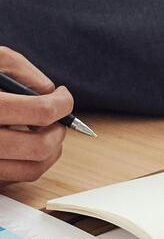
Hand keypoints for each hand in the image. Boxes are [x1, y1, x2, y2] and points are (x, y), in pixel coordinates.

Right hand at [0, 47, 70, 186]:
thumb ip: (24, 73)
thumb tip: (51, 95)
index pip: (42, 111)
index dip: (63, 103)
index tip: (62, 97)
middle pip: (40, 146)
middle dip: (59, 130)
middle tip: (56, 118)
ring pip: (31, 169)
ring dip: (49, 151)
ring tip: (43, 132)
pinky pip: (12, 178)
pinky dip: (26, 163)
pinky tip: (19, 144)